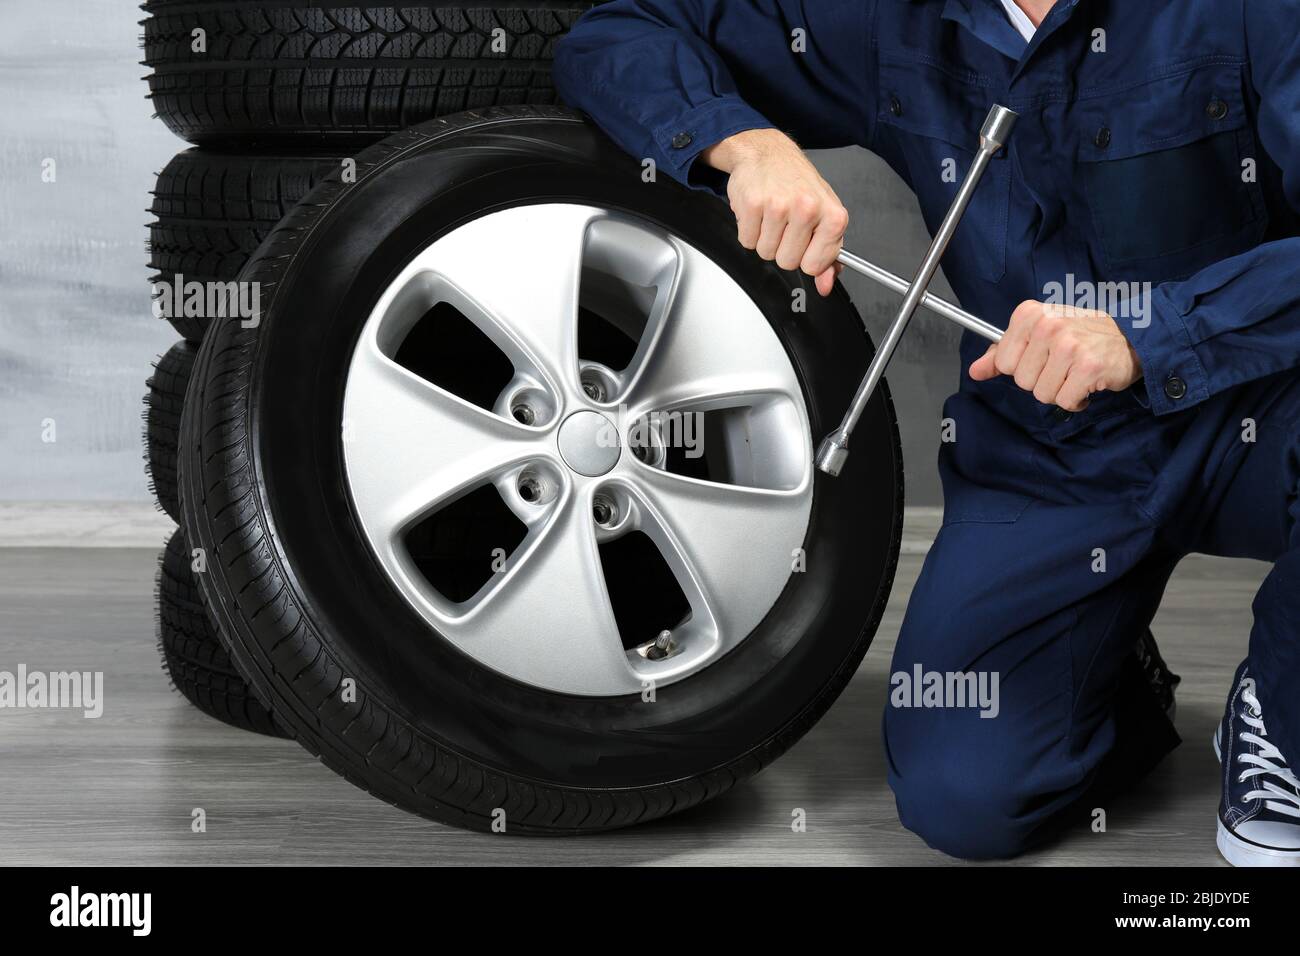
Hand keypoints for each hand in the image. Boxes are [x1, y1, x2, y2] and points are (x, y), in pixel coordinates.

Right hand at [704, 128, 847, 296]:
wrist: (768, 153)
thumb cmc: (798, 184)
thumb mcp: (824, 215)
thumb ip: (828, 254)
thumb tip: (826, 284)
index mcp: (833, 215)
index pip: (815, 265)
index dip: (806, 257)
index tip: (805, 241)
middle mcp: (808, 209)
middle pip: (787, 262)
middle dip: (783, 248)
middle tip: (785, 224)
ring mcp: (779, 206)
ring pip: (766, 253)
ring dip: (765, 238)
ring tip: (771, 215)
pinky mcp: (752, 205)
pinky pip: (746, 241)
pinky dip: (749, 230)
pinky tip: (758, 212)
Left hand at [969, 301, 1142, 411]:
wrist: (1130, 336)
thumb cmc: (1081, 335)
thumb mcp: (1038, 334)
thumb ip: (1002, 353)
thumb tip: (975, 371)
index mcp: (1029, 314)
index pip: (1001, 362)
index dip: (1020, 367)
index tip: (1040, 357)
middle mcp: (1048, 326)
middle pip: (1021, 381)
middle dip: (1040, 381)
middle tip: (1061, 366)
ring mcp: (1069, 346)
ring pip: (1042, 394)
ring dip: (1059, 391)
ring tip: (1074, 374)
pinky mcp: (1088, 367)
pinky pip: (1064, 401)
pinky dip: (1075, 401)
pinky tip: (1085, 384)